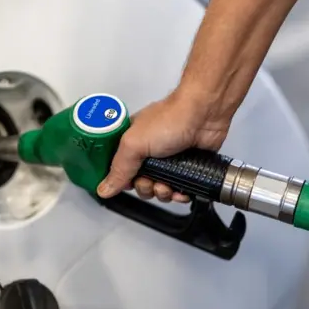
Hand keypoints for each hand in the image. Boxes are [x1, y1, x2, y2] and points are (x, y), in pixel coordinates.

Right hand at [96, 90, 230, 202]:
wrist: (205, 115)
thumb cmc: (171, 119)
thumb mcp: (135, 144)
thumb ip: (119, 168)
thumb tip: (104, 188)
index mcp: (133, 144)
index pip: (120, 171)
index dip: (123, 181)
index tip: (129, 183)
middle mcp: (149, 153)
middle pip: (140, 184)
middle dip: (145, 188)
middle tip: (152, 181)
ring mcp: (169, 161)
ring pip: (160, 190)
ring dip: (163, 193)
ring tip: (167, 185)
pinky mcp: (187, 168)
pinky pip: (179, 190)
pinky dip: (180, 194)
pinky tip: (181, 191)